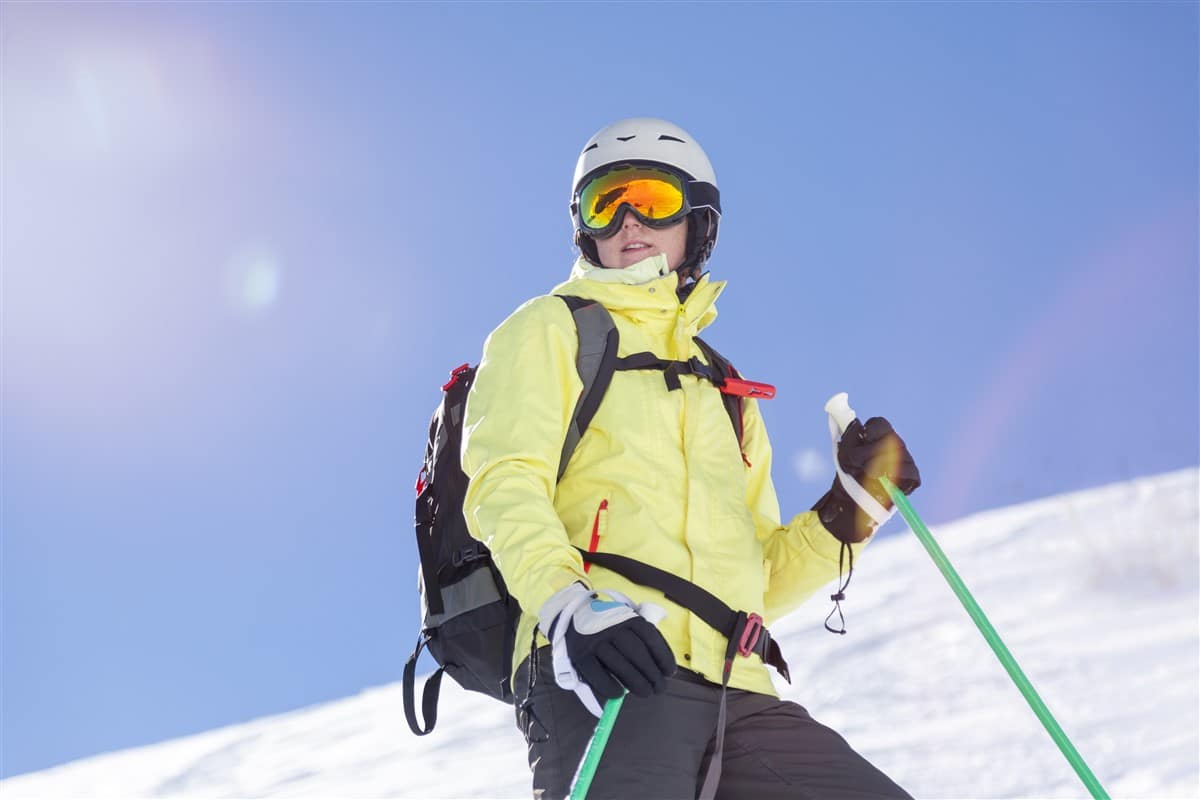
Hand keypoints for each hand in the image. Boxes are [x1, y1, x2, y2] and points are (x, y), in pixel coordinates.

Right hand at [539, 583, 675, 716]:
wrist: (571, 615)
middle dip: (652, 674)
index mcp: (627, 618)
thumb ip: (642, 639)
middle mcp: (612, 627)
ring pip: (620, 666)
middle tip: (659, 688)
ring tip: (646, 692)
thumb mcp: (626, 622)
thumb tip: (660, 669)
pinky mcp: (581, 655)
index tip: (669, 672)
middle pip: (637, 654)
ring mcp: (595, 641)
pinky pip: (598, 675)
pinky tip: (619, 693)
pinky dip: (610, 687)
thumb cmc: (607, 626)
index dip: (663, 656)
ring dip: (637, 683)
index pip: (650, 637)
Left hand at [813, 416, 920, 542]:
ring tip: (869, 476)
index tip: (861, 442)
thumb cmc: (849, 475)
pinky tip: (884, 484)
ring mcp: (906, 460)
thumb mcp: (844, 455)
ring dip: (879, 466)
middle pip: (890, 438)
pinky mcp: (912, 478)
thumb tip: (857, 422)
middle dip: (871, 452)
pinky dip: (895, 479)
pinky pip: (909, 473)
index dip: (870, 431)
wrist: (852, 502)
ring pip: (899, 455)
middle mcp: (895, 445)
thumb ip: (850, 437)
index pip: (879, 423)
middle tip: (859, 464)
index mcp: (878, 436)